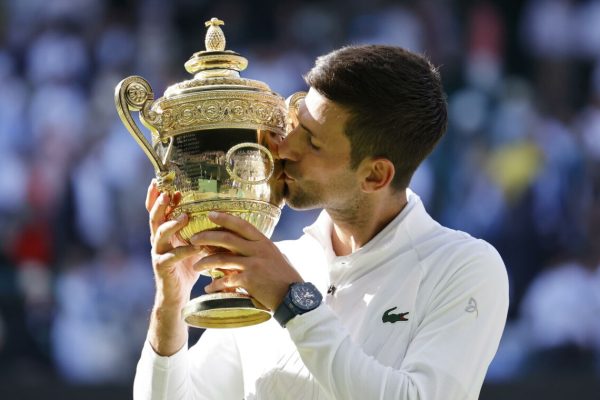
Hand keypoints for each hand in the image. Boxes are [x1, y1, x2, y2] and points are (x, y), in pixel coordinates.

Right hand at [146, 180, 207, 309]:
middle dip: (159, 204)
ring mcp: (158, 253)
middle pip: (154, 218)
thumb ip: (195, 228)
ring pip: (159, 234)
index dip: (156, 196)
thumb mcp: (191, 243)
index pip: (157, 211)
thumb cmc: (187, 267)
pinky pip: (172, 256)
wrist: (177, 295)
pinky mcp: (162, 267)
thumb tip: (211, 209)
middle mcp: (157, 241)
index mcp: (164, 233)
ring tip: (184, 217)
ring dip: (171, 224)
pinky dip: (185, 251)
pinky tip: (196, 247)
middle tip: (166, 193)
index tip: (159, 181)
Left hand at [189, 212, 302, 310]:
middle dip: (207, 237)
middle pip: (227, 238)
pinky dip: (215, 285)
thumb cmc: (284, 277)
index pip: (242, 224)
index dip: (225, 218)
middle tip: (194, 239)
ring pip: (222, 259)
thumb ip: (259, 248)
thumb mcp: (274, 255)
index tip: (210, 214)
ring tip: (196, 266)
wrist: (294, 296)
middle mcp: (258, 250)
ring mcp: (253, 264)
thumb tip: (245, 243)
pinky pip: (226, 280)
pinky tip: (209, 289)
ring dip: (205, 262)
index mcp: (263, 242)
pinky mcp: (249, 280)